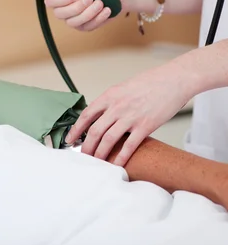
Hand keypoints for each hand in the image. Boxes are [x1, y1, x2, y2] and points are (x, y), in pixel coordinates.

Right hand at [44, 0, 131, 30]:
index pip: (50, 0)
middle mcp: (64, 5)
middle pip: (59, 13)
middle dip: (77, 7)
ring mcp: (73, 16)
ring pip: (72, 22)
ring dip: (88, 13)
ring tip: (100, 3)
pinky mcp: (84, 25)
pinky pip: (86, 27)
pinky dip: (97, 19)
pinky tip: (106, 10)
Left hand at [65, 62, 192, 165]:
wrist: (174, 80)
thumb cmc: (150, 83)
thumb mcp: (123, 88)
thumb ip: (111, 102)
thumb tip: (100, 116)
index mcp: (110, 96)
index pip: (86, 115)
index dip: (76, 129)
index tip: (69, 139)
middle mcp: (117, 106)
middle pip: (95, 131)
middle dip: (86, 146)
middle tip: (83, 156)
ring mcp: (131, 117)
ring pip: (108, 140)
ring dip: (100, 154)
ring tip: (97, 162)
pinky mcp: (146, 125)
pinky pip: (130, 145)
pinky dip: (121, 157)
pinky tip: (117, 165)